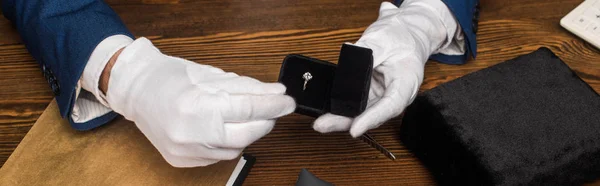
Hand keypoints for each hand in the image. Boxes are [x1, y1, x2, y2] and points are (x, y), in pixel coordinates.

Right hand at [103, 38, 294, 166]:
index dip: (273, 105)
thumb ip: (244, 86)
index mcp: (196, 105)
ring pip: (235, 149)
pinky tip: (226, 129)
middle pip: (246, 134)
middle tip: (273, 109)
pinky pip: (218, 157)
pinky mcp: (182, 161)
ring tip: (247, 117)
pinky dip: (229, 143)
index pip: (248, 110)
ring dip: (248, 133)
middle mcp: (190, 133)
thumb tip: (274, 93)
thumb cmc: (170, 77)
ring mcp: (185, 151)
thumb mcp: (210, 74)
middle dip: (265, 121)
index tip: (288, 102)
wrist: (135, 90)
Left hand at [313, 1, 458, 136]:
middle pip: (372, 114)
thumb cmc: (399, 37)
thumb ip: (366, 53)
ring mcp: (381, 96)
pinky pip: (356, 105)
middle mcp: (395, 95)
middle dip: (347, 122)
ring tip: (321, 123)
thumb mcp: (383, 38)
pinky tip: (326, 113)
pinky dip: (342, 109)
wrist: (404, 35)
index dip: (372, 118)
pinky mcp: (370, 94)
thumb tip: (347, 64)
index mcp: (407, 82)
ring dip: (341, 119)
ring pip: (362, 113)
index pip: (390, 105)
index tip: (355, 128)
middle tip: (324, 125)